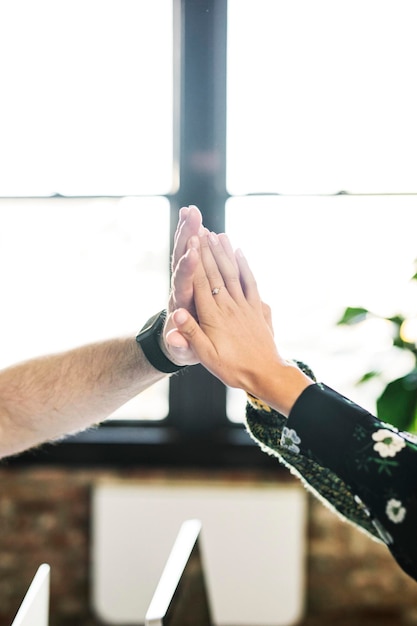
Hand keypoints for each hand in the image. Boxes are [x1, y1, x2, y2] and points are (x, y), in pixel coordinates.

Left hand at [162, 205, 202, 365]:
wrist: (175, 343)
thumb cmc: (184, 348)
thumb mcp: (184, 351)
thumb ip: (181, 344)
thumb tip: (172, 338)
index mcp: (182, 305)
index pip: (183, 283)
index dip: (187, 268)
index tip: (192, 252)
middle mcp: (180, 288)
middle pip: (180, 259)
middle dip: (186, 238)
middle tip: (192, 216)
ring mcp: (183, 281)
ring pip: (183, 252)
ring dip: (187, 231)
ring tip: (192, 210)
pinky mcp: (189, 277)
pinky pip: (191, 253)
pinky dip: (193, 237)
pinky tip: (199, 219)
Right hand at [169, 232, 312, 414]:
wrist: (265, 374)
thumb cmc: (232, 368)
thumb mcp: (206, 356)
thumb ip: (191, 333)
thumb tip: (175, 312)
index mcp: (213, 317)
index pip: (201, 283)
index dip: (195, 261)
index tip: (190, 240)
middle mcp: (229, 306)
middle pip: (216, 273)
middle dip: (207, 249)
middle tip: (200, 227)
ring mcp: (244, 305)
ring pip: (232, 273)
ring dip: (224, 252)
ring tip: (216, 233)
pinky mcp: (257, 308)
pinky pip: (250, 282)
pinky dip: (244, 265)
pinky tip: (239, 252)